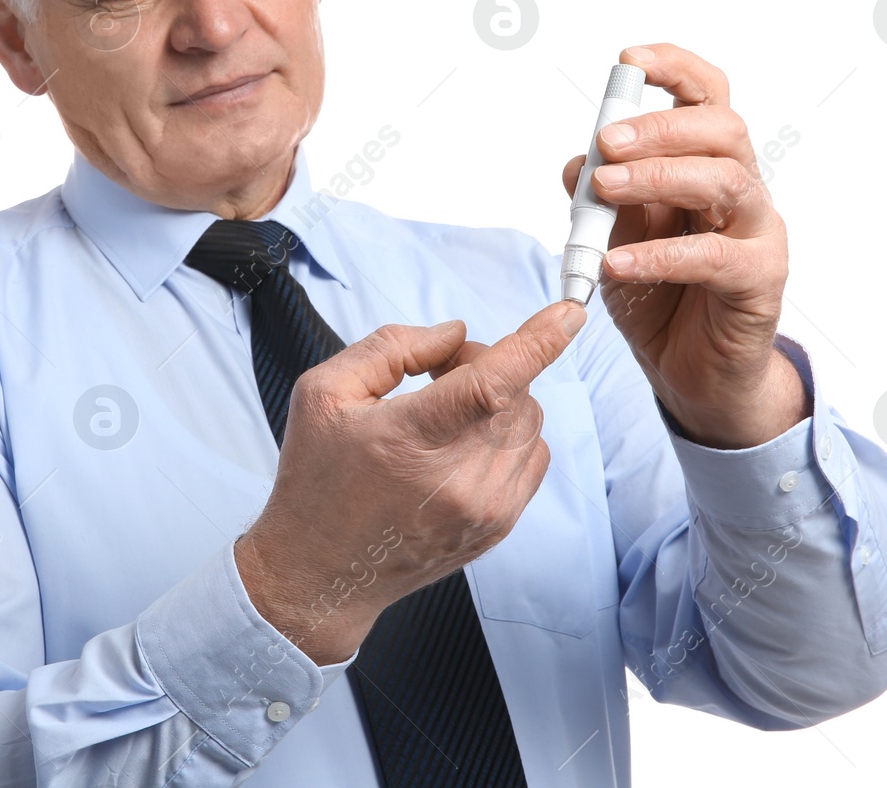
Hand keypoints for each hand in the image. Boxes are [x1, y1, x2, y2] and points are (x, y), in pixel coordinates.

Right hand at [235, 301, 583, 663]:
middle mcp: (458, 480)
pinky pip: (533, 457)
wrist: (321, 573)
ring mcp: (485, 509)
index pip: (493, 383)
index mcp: (410, 440)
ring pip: (530, 422)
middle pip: (515, 393)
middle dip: (485, 365)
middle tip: (436, 374)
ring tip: (444, 413)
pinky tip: (462, 443)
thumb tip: (455, 335)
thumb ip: (392, 347)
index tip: (569, 313)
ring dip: (500, 400)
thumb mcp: (322, 393)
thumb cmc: (316, 480)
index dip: (538, 342)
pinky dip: (508, 435)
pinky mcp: (499, 527)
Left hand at [562, 43, 807, 449]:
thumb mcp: (613, 238)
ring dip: (660, 176)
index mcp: (708, 165)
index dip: (675, 69)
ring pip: (726, 180)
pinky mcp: (761, 280)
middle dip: (660, 126)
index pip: (708, 97)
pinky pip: (714, 258)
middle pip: (723, 128)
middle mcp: (742, 189)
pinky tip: (616, 263)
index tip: (629, 60)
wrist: (690, 372)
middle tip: (605, 141)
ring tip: (606, 189)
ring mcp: (758, 232)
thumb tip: (578, 159)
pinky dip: (658, 255)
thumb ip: (598, 198)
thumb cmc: (657, 295)